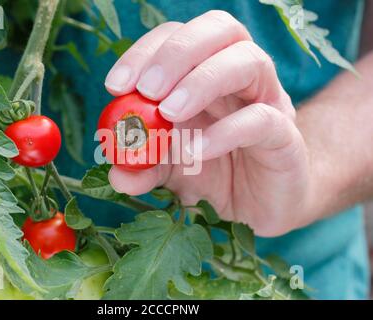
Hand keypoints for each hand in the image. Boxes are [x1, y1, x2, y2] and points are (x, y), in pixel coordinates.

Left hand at [104, 11, 309, 236]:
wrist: (260, 210)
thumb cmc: (215, 177)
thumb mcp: (170, 171)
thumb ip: (144, 167)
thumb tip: (117, 173)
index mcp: (208, 74)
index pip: (178, 37)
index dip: (145, 52)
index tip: (116, 86)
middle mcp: (242, 78)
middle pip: (219, 30)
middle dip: (176, 53)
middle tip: (147, 90)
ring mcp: (269, 102)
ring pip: (249, 61)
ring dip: (202, 81)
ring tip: (169, 113)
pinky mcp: (286, 137)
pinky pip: (260, 120)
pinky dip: (223, 132)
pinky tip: (194, 151)